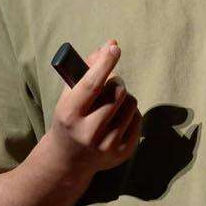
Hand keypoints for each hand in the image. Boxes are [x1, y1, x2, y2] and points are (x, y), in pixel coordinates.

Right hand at [48, 39, 141, 176]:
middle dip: (116, 82)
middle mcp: (88, 132)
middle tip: (109, 84)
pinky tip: (117, 118)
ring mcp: (107, 145)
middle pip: (117, 92)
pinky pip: (137, 118)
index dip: (104, 64)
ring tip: (111, 104)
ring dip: (123, 97)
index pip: (92, 84)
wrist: (68, 160)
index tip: (114, 48)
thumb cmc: (70, 118)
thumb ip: (86, 70)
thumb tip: (110, 46)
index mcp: (69, 115)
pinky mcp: (122, 153)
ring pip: (130, 103)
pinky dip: (130, 112)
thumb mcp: (69, 96)